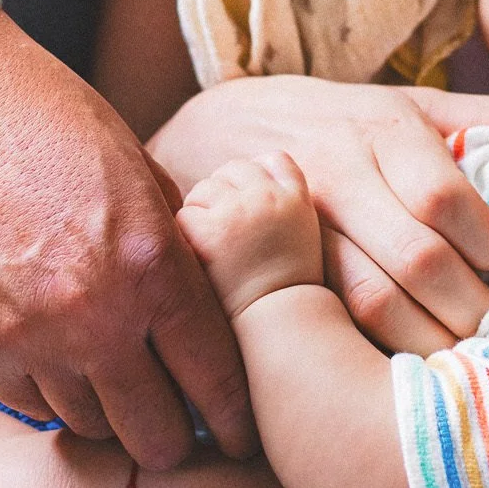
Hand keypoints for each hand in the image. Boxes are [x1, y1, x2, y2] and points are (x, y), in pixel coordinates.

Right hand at [0, 0, 251, 466]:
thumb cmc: (47, 114)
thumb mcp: (138, 168)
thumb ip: (172, 243)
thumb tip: (204, 298)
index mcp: (149, 264)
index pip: (214, 375)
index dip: (235, 412)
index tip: (241, 429)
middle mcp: (91, 315)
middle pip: (153, 431)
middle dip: (174, 433)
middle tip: (179, 419)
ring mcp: (23, 337)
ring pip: (88, 426)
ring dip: (109, 412)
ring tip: (117, 385)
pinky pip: (26, 403)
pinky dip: (50, 393)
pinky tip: (60, 362)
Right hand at [150, 78, 488, 356]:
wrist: (218, 130)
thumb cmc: (338, 124)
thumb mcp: (407, 103)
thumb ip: (485, 121)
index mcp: (382, 131)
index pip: (444, 198)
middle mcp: (338, 177)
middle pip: (415, 259)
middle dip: (470, 307)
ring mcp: (298, 228)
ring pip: (370, 302)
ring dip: (429, 342)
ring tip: (469, 364)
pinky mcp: (269, 270)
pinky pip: (329, 322)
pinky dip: (373, 355)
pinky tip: (408, 374)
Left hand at [179, 154, 326, 317]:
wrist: (280, 328)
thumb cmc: (289, 290)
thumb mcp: (303, 236)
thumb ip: (284, 203)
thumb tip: (254, 177)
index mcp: (296, 198)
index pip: (272, 160)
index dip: (255, 177)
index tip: (248, 203)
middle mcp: (269, 198)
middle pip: (233, 170)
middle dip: (224, 193)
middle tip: (222, 229)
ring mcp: (239, 212)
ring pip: (206, 188)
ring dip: (202, 210)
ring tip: (211, 245)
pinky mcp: (210, 232)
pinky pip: (185, 215)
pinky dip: (186, 233)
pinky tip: (197, 257)